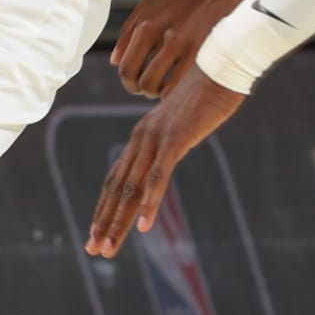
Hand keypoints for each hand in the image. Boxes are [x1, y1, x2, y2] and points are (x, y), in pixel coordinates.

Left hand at [87, 66, 244, 255]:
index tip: (96, 232)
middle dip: (104, 221)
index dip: (105, 207)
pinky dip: (149, 203)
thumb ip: (173, 139)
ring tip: (109, 247)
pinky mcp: (175, 140)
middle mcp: (142, 139)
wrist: (220, 65)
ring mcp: (156, 140)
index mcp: (142, 137)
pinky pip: (158, 177)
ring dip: (118, 221)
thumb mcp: (184, 122)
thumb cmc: (207, 92)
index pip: (116, 178)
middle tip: (94, 249)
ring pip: (130, 188)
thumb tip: (171, 151)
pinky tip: (143, 227)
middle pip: (116, 188)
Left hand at [113, 0, 249, 98]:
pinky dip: (174, 90)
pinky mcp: (201, 51)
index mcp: (146, 24)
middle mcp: (162, 36)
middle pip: (140, 81)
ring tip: (162, 86)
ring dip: (157, 92)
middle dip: (139, 89)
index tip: (134, 82)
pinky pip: (180, 84)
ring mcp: (183, 45)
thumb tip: (114, 61)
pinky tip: (177, 85)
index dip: (127, 81)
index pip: (126, 67)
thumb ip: (129, 29)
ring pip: (159, 86)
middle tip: (146, 88)